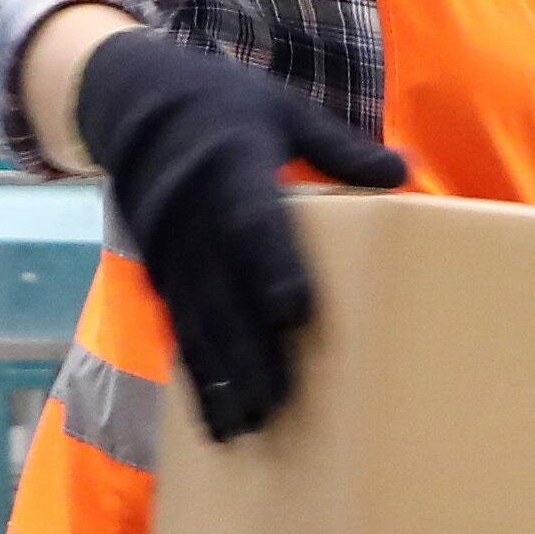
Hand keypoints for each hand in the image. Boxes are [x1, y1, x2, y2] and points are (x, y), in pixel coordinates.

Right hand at [76, 31, 407, 438]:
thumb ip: (339, 145)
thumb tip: (401, 171)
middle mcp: (192, 216)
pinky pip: (178, 331)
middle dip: (248, 352)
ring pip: (197, 323)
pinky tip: (215, 419)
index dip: (272, 268)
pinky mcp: (159, 274)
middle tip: (280, 406)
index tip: (295, 314)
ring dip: (221, 378)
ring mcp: (170, 250)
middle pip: (223, 292)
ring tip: (248, 429)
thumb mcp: (284, 109)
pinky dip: (195, 377)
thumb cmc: (226, 105)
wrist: (133, 104)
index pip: (251, 223)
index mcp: (231, 168)